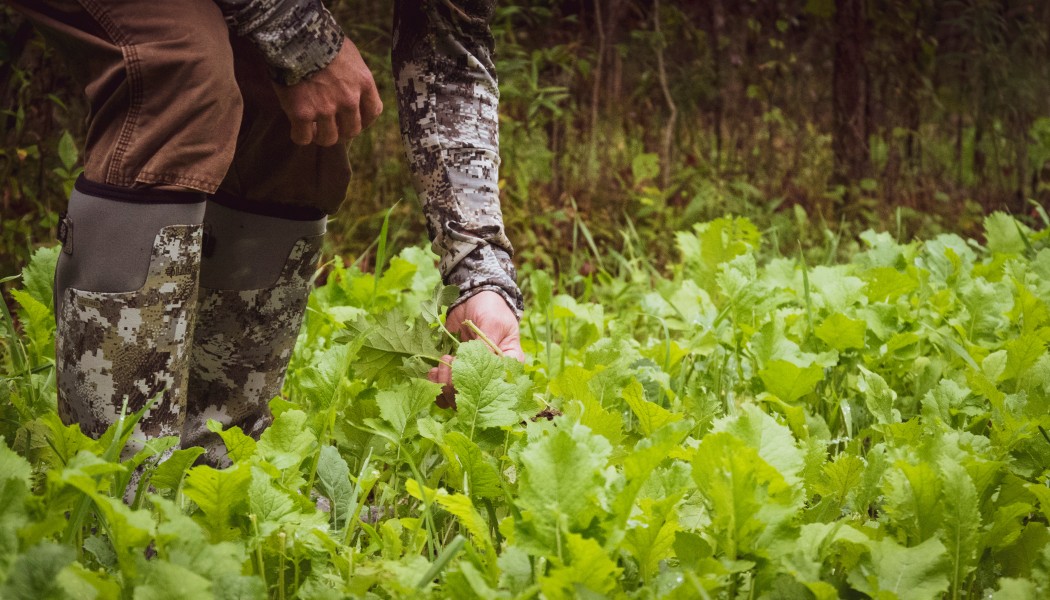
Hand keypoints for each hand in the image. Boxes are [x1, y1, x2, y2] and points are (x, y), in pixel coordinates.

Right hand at [272, 38, 382, 145]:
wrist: (294, 34)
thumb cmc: (320, 38)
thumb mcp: (349, 54)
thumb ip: (353, 75)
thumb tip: (348, 84)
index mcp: (363, 83)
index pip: (372, 112)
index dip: (363, 120)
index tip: (352, 119)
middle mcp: (349, 100)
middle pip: (352, 130)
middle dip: (341, 130)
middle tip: (330, 125)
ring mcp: (326, 109)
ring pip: (329, 138)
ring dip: (321, 136)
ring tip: (312, 129)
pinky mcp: (302, 113)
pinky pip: (303, 137)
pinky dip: (299, 135)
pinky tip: (296, 128)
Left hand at [429, 291, 523, 407]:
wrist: (474, 296)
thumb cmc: (491, 308)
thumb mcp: (492, 324)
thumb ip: (485, 345)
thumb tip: (474, 367)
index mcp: (507, 366)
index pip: (497, 388)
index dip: (480, 386)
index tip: (465, 370)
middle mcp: (490, 376)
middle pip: (474, 397)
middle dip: (456, 386)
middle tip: (447, 364)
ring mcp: (471, 375)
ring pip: (457, 397)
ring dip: (443, 387)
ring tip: (438, 368)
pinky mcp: (454, 371)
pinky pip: (443, 389)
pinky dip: (435, 385)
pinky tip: (432, 371)